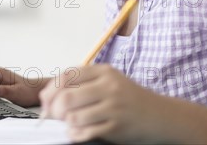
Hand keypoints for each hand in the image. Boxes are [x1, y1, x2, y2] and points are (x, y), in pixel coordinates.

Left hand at [39, 64, 163, 143]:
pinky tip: (77, 133)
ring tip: (68, 125)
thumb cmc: (130, 99)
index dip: (51, 90)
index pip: (67, 76)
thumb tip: (48, 96)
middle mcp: (109, 86)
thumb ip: (83, 84)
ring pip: (74, 116)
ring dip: (65, 124)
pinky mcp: (116, 127)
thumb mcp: (109, 82)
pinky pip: (85, 132)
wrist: (161, 116)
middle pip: (67, 97)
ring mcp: (113, 107)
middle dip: (53, 110)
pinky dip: (75, 134)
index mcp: (104, 71)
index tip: (45, 101)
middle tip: (51, 117)